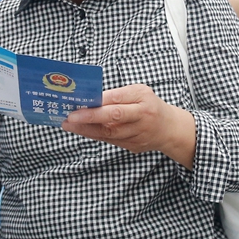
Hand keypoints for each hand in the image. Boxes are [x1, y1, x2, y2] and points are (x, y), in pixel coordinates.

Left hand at [62, 85, 196, 167]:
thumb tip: (93, 99)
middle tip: (70, 117)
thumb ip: (118, 95)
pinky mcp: (133, 147)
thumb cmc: (150, 105)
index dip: (99, 102)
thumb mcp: (139, 92)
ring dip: (87, 129)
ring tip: (69, 125)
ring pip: (109, 134)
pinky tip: (81, 130)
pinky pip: (110, 141)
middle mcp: (142, 119)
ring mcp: (138, 135)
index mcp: (143, 101)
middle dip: (89, 118)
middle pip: (114, 119)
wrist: (168, 129)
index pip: (118, 101)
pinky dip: (94, 135)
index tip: (80, 102)